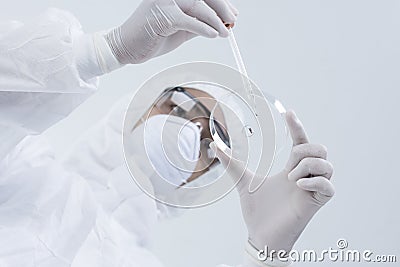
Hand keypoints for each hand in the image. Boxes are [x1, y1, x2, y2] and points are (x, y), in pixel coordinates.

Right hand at [105, 0, 238, 63]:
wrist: (127, 46)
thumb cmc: (152, 35)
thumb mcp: (182, 28)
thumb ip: (199, 22)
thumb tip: (222, 23)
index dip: (220, 2)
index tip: (232, 12)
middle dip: (222, 8)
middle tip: (231, 21)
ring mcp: (164, 2)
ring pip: (198, 5)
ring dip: (215, 20)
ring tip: (224, 32)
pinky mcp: (162, 16)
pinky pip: (189, 21)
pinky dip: (203, 28)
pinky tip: (213, 35)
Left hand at [211, 111, 334, 253]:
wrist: (260, 234)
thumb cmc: (257, 210)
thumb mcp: (243, 181)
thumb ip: (232, 164)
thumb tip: (214, 146)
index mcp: (291, 168)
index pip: (300, 141)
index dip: (297, 126)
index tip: (287, 113)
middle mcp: (304, 175)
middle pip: (320, 149)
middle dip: (306, 149)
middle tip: (289, 164)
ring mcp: (312, 189)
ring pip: (327, 164)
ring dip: (308, 165)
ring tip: (290, 178)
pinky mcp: (316, 203)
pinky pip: (328, 185)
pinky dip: (315, 180)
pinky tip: (296, 184)